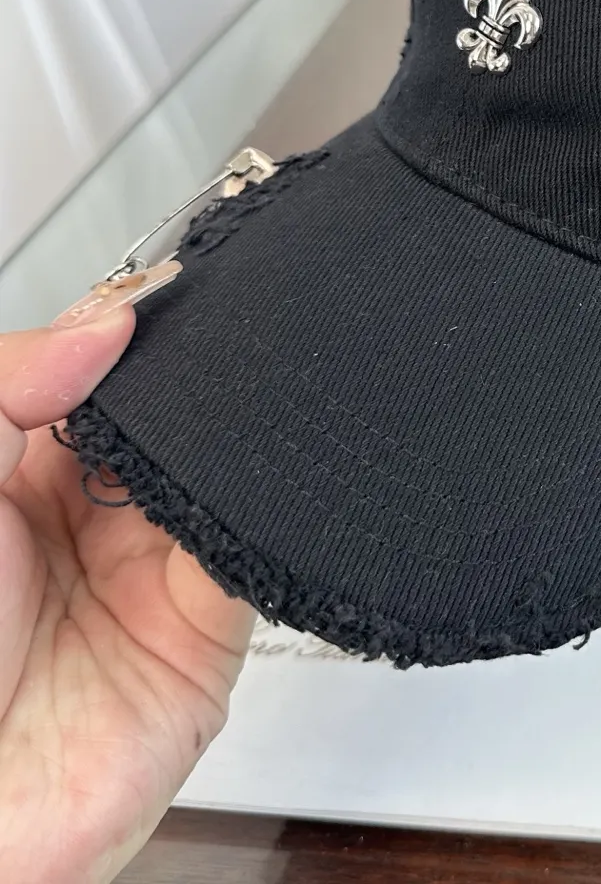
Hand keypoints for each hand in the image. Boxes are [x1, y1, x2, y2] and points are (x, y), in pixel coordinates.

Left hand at [0, 309, 252, 882]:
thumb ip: (8, 380)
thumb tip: (111, 317)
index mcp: (15, 463)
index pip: (100, 368)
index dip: (135, 327)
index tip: (170, 286)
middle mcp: (88, 511)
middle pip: (176, 413)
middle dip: (202, 379)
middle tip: (219, 343)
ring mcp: (152, 566)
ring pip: (226, 470)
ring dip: (239, 443)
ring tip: (235, 417)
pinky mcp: (211, 623)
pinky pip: (257, 546)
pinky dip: (266, 513)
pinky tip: (252, 487)